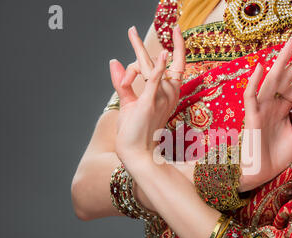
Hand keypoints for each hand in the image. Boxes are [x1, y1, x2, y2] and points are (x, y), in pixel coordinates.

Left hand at [109, 26, 185, 167]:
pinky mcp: (149, 103)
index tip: (176, 31)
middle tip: (133, 29)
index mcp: (166, 96)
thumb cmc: (133, 132)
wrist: (135, 154)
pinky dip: (158, 67)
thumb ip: (123, 81)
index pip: (175, 67)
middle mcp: (167, 95)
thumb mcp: (127, 102)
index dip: (178, 48)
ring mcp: (160, 99)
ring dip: (131, 63)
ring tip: (128, 39)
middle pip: (158, 62)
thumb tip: (113, 60)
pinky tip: (162, 55)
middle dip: (143, 46)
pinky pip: (153, 80)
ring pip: (148, 67)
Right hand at [239, 38, 291, 191]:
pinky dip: (254, 83)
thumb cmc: (277, 156)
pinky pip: (251, 97)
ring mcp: (262, 108)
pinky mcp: (252, 117)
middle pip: (287, 76)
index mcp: (285, 107)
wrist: (260, 173)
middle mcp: (274, 103)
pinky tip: (261, 67)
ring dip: (281, 61)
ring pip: (271, 80)